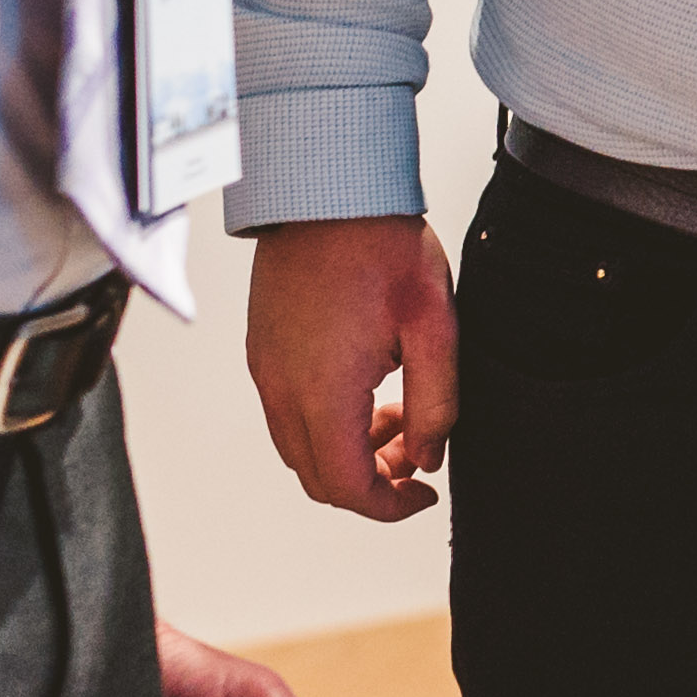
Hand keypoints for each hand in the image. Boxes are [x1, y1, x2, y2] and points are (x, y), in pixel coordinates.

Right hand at [247, 217, 460, 522]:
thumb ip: (436, 402)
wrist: (326, 189)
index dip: (389, 507)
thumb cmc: (384, 246)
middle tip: (417, 453)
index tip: (425, 494)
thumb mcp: (434, 325)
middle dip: (371, 483)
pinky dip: (326, 424)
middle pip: (318, 478)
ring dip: (348, 452)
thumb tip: (428, 459)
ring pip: (299, 449)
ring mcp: (264, 371)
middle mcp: (281, 389)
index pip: (347, 486)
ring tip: (399, 415)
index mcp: (324, 391)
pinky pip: (286, 415)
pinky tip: (368, 388)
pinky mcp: (260, 350)